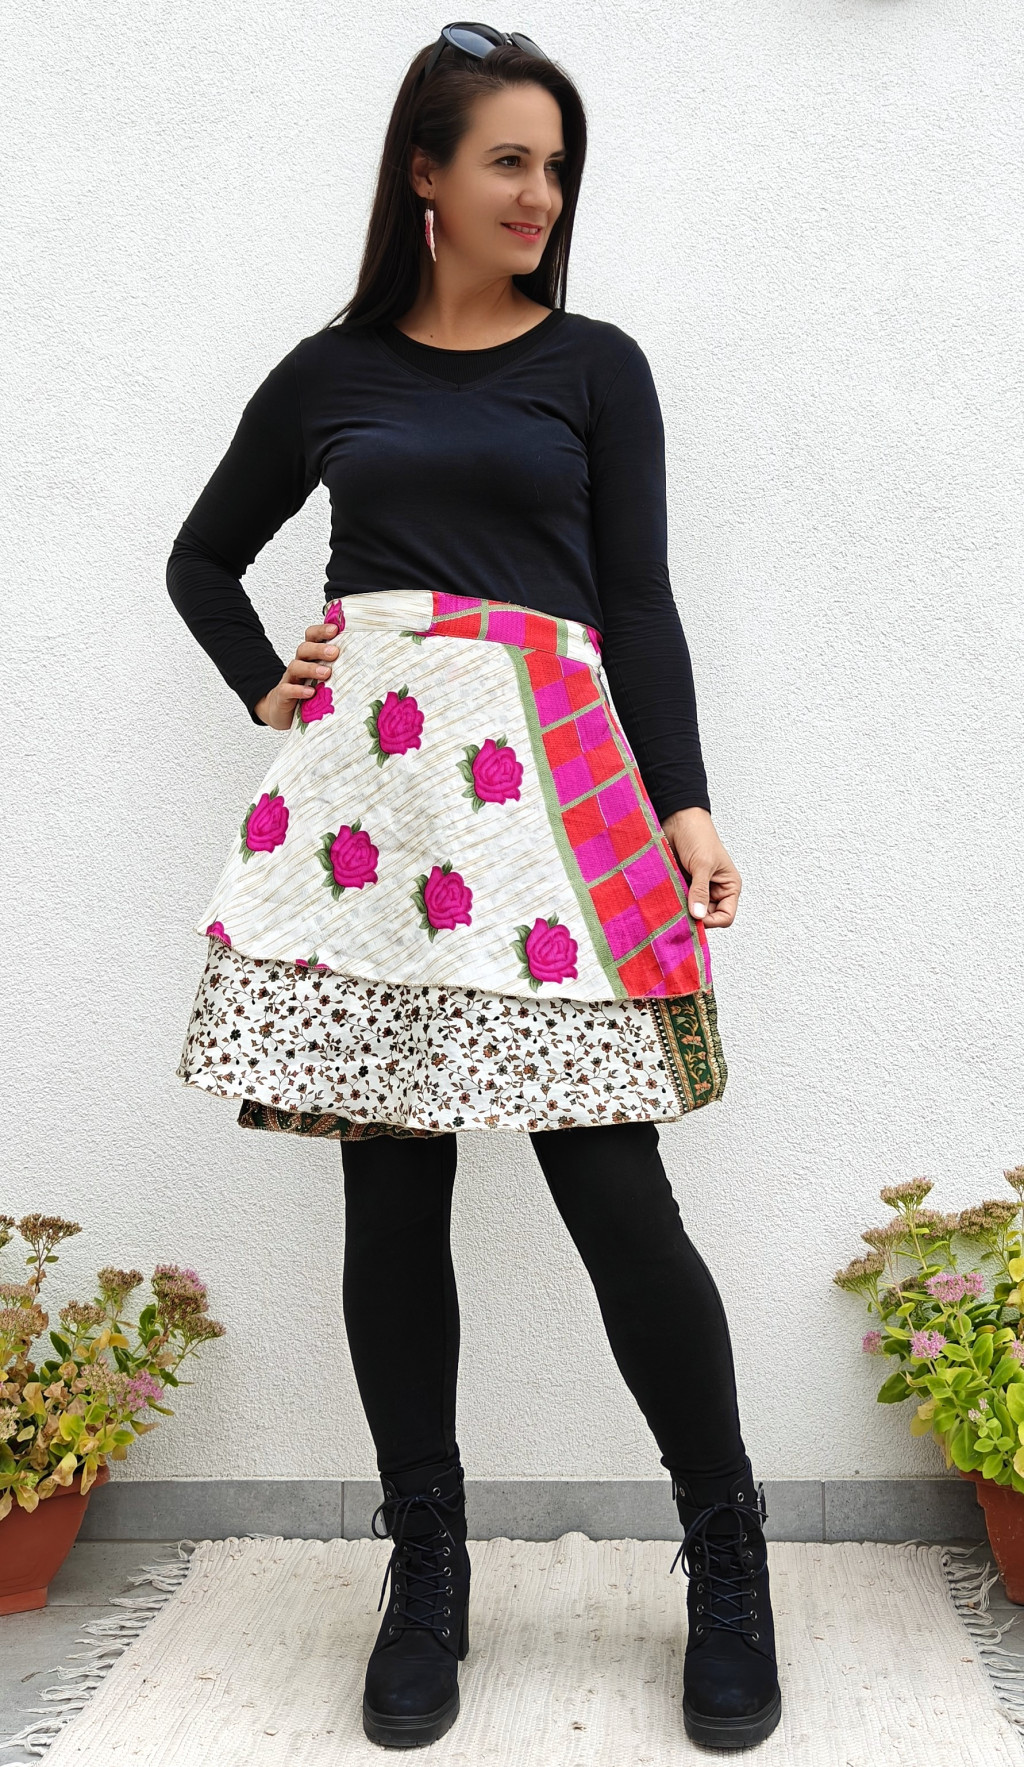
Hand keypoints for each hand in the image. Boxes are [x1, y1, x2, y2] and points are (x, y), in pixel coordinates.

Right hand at [253, 622, 339, 728]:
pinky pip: (287, 689)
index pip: (312, 637)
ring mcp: (290, 679)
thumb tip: (365, 663)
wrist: (282, 711)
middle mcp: (300, 664)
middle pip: (304, 649)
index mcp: (310, 657)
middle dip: (319, 649)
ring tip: (326, 673)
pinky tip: (310, 692)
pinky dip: (298, 690)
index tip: (335, 629)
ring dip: (311, 668)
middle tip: (334, 652)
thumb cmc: (309, 693)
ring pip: (296, 667)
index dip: (321, 631)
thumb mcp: (325, 679)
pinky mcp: (283, 695)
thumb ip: (340, 669)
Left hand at [661, 806, 741, 928]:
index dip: (712, 921)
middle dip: (694, 916)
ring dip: (681, 909)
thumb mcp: (702, 864)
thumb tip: (698, 915)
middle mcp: (714, 890)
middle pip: (707, 917)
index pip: (725, 917)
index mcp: (728, 887)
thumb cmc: (698, 835)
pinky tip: (666, 898)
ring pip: (690, 911)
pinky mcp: (682, 885)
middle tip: (680, 912)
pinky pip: (678, 902)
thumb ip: (700, 891)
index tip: (695, 916)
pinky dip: (673, 902)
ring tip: (672, 902)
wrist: (678, 819)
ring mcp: (697, 889)